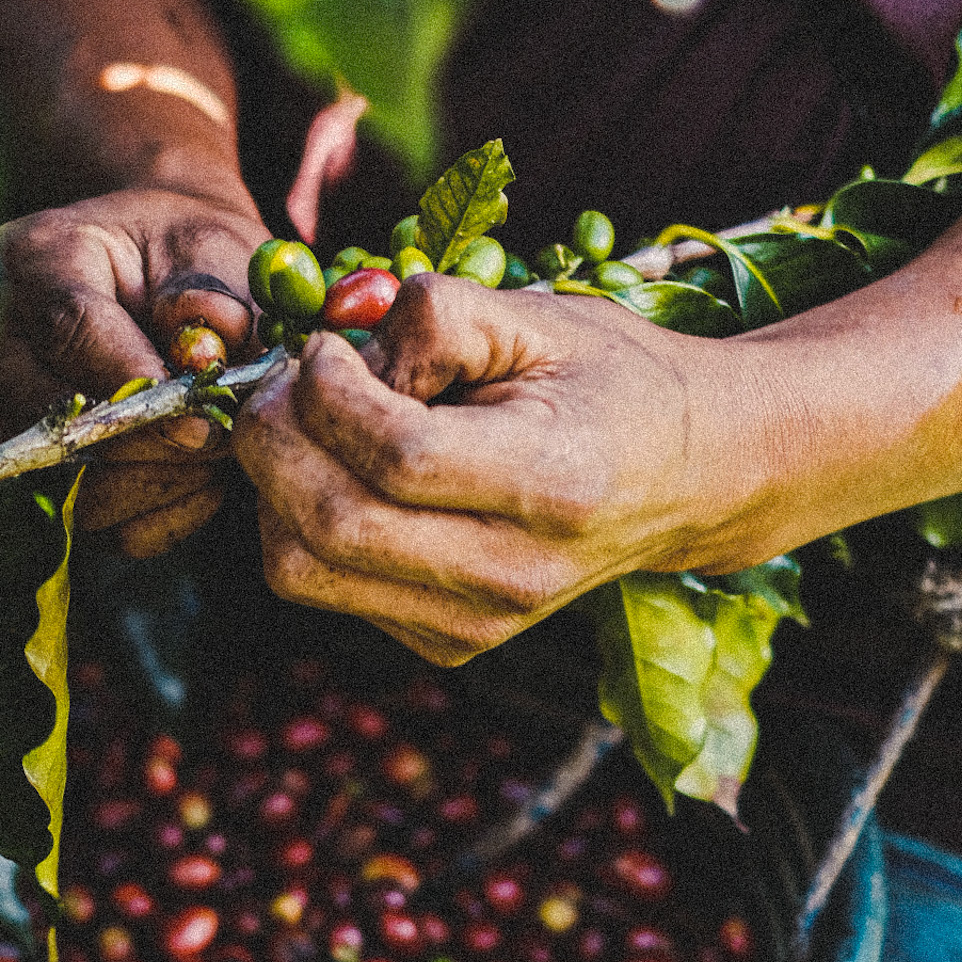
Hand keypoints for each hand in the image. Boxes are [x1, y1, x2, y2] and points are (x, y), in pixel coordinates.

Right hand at [0, 187, 272, 555]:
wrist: (161, 277)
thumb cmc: (185, 259)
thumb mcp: (210, 249)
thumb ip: (210, 296)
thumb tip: (203, 354)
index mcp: (36, 259)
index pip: (67, 328)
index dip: (135, 382)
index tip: (200, 416)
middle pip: (52, 419)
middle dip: (151, 443)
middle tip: (220, 438)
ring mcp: (0, 412)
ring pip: (65, 485)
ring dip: (155, 484)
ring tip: (211, 452)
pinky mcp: (25, 471)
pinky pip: (85, 522)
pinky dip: (150, 514)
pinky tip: (193, 478)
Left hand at [232, 275, 779, 663]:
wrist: (688, 476)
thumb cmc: (608, 379)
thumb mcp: (538, 317)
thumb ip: (435, 319)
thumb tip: (337, 358)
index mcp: (552, 484)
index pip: (397, 458)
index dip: (330, 394)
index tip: (325, 349)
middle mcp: (512, 573)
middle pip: (329, 525)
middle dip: (274, 440)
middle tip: (285, 383)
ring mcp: (474, 624)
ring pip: (301, 569)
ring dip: (273, 486)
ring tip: (306, 425)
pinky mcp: (443, 643)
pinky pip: (320, 585)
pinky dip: (299, 523)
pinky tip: (339, 472)